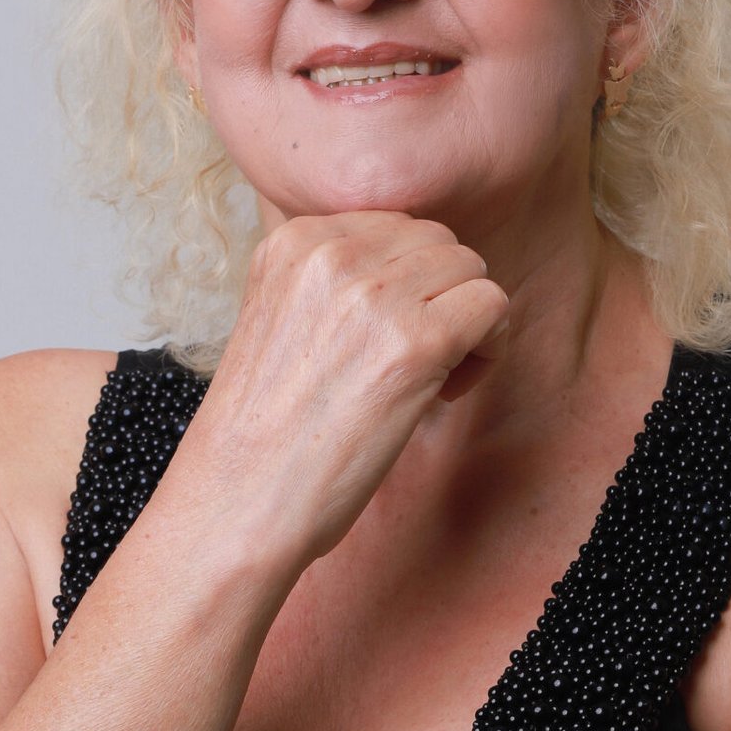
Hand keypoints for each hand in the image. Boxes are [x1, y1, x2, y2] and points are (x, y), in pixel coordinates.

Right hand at [177, 209, 512, 567]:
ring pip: (472, 270)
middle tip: (411, 366)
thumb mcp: (278, 321)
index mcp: (292, 242)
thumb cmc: (261, 436)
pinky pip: (493, 308)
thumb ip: (332, 284)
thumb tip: (411, 270)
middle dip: (441, 300)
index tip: (381, 342)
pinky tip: (444, 393)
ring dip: (468, 325)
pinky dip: (487, 351)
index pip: (394, 226)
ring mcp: (374, 295)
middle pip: (438, 242)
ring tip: (427, 381)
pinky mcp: (415, 343)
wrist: (236, 503)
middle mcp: (330, 254)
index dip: (406, 285)